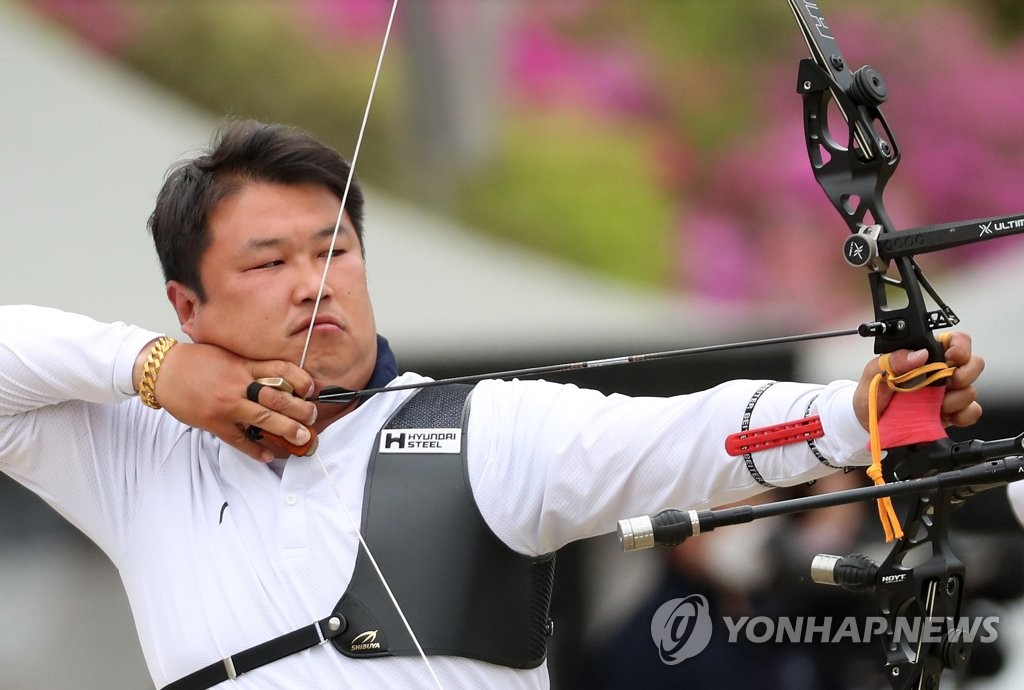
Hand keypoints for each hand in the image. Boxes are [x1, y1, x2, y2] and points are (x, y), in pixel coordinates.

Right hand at [141, 341, 317, 461]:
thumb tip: (275, 377)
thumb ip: (250, 366)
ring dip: (287, 430)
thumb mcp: (228, 356)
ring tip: (302, 438)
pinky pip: (238, 439)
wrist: (163, 371)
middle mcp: (238, 384)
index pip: (281, 370)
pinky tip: (267, 455)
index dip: (301, 379)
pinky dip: (254, 449)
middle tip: (313, 417)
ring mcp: (226, 405)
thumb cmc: (196, 362)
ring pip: (264, 418)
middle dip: (300, 409)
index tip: (311, 389)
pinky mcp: (213, 422)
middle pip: (278, 397)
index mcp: (244, 365)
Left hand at [853, 332, 983, 430]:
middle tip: (945, 384)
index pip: (956, 340)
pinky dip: (962, 415)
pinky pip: (972, 412)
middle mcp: (941, 372)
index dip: (961, 346)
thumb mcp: (874, 373)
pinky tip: (943, 415)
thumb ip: (893, 360)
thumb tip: (918, 354)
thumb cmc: (871, 393)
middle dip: (964, 375)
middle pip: (974, 363)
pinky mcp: (951, 413)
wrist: (867, 423)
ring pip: (971, 390)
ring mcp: (948, 393)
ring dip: (955, 399)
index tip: (951, 358)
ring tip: (933, 404)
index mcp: (925, 355)